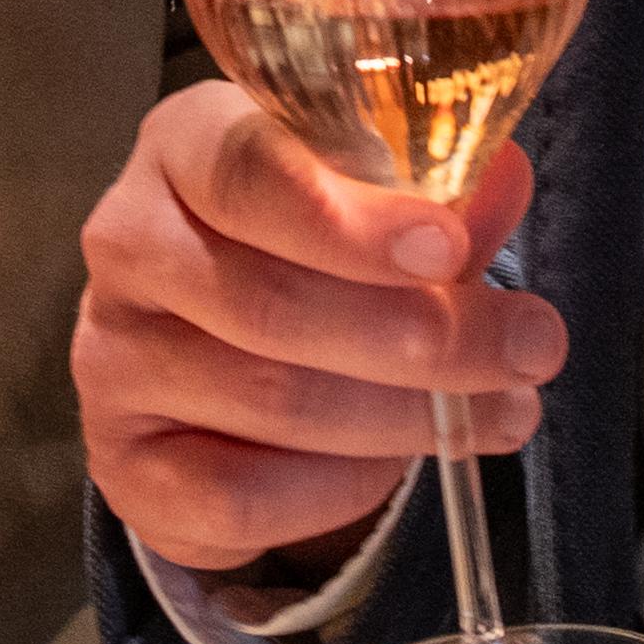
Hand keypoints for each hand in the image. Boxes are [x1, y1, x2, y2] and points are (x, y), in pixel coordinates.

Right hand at [74, 76, 562, 575]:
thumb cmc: (305, 249)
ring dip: (406, 414)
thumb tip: (503, 179)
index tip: (445, 248)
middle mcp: (128, 242)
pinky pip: (240, 498)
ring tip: (501, 410)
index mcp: (182, 145)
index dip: (347, 217)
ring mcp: (112, 358)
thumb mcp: (371, 199)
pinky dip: (338, 489)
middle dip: (422, 334)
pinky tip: (394, 466)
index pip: (244, 168)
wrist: (212, 364)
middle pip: (269, 302)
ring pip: (270, 400)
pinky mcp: (123, 463)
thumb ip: (435, 192)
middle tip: (531, 348)